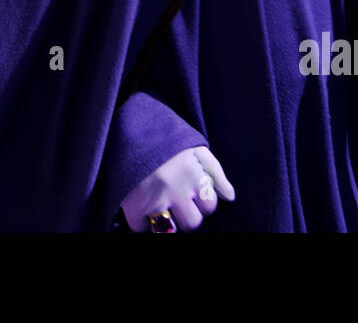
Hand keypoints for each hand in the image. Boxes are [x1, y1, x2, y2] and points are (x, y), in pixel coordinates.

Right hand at [120, 147, 234, 231]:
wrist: (127, 126)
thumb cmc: (164, 139)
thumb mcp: (195, 148)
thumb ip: (216, 172)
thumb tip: (230, 197)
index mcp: (193, 174)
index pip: (210, 206)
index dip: (201, 202)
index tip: (191, 194)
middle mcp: (176, 189)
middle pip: (192, 223)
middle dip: (187, 214)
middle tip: (176, 202)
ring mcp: (154, 199)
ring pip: (170, 230)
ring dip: (167, 223)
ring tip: (161, 208)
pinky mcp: (133, 205)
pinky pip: (141, 228)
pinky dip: (141, 222)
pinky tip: (142, 208)